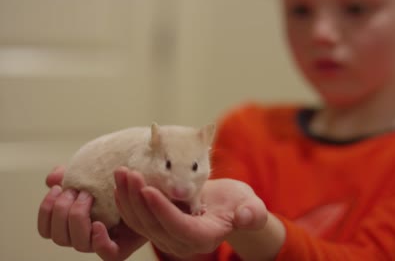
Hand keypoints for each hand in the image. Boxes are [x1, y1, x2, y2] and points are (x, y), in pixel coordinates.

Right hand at [37, 166, 146, 260]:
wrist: (149, 191)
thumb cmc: (119, 184)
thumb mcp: (94, 174)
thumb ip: (73, 174)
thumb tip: (53, 178)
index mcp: (73, 223)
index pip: (47, 229)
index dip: (46, 210)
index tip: (57, 188)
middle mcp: (85, 236)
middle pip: (59, 237)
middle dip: (62, 211)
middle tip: (78, 190)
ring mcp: (102, 244)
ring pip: (78, 244)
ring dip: (78, 218)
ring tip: (90, 197)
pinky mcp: (122, 249)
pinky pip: (106, 253)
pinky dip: (98, 240)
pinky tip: (99, 223)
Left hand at [114, 167, 267, 257]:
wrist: (225, 207)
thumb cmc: (240, 204)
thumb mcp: (251, 205)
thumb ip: (252, 213)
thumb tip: (245, 217)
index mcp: (204, 238)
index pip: (179, 227)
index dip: (162, 210)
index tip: (148, 189)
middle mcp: (182, 244)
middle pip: (154, 226)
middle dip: (139, 199)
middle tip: (130, 173)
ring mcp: (167, 238)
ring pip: (140, 223)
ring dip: (128, 198)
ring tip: (122, 172)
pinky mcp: (157, 229)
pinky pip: (136, 219)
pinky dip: (127, 201)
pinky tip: (122, 182)